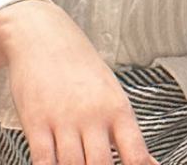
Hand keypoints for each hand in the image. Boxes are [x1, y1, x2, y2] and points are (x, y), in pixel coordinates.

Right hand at [0, 0, 157, 164]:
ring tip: (77, 160)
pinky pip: (43, 161)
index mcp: (117, 108)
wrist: (42, 35)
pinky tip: (52, 163)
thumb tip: (150, 164)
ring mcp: (63, 118)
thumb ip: (126, 132)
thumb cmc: (79, 66)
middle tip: (95, 164)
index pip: (136, 154)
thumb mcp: (110, 93)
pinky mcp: (36, 121)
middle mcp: (92, 114)